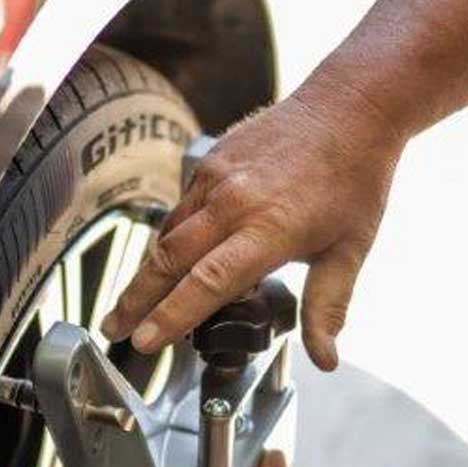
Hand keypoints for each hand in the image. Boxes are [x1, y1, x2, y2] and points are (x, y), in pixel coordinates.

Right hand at [101, 84, 403, 369]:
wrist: (349, 106)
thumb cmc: (354, 177)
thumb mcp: (350, 250)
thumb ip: (327, 308)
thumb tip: (325, 359)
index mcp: (270, 229)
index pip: (208, 282)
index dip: (171, 315)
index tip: (144, 342)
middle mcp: (234, 203)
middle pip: (169, 260)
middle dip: (136, 300)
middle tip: (113, 329)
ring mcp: (217, 179)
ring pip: (168, 235)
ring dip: (146, 272)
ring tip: (130, 303)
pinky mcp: (210, 162)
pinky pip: (180, 209)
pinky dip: (169, 240)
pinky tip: (166, 261)